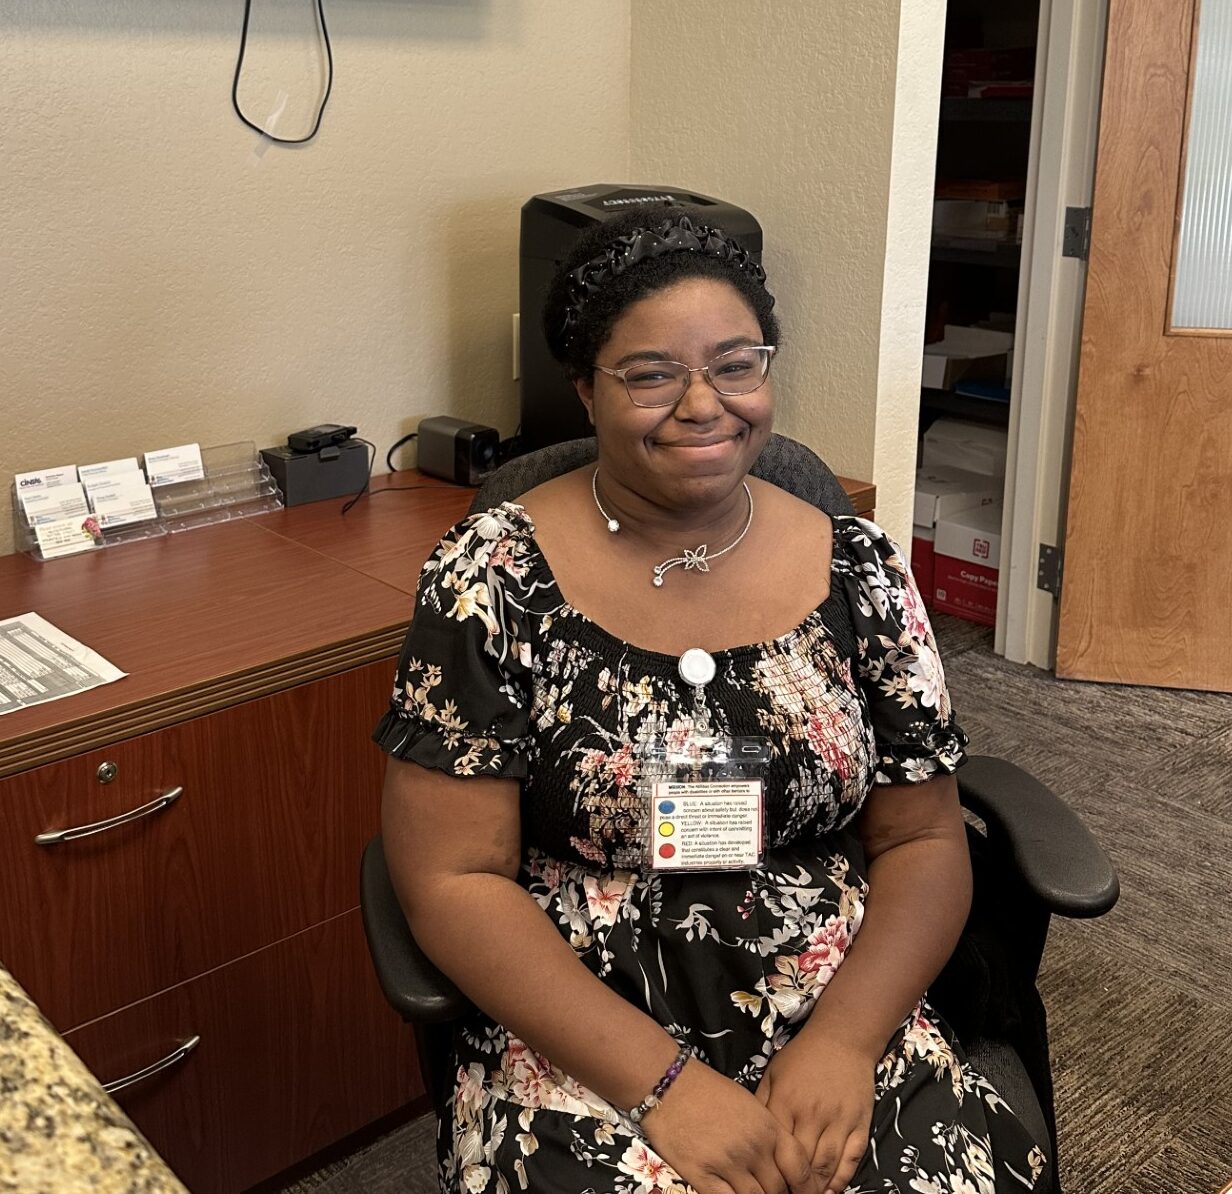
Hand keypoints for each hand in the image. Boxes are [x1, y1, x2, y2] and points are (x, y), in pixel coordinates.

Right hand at [642, 1058, 823, 1193]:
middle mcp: (753, 1148)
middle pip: (779, 1190)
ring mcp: (728, 1164)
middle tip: (775, 1192)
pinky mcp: (702, 1175)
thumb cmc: (710, 1091)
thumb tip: (781, 1164)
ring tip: (755, 1192)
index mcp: (768, 1128)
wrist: (671, 1083)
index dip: (807, 1188)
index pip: (800, 1169)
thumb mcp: (750, 1105)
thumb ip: (768, 1135)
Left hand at [753, 1031, 875, 1193]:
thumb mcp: (774, 1074)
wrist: (842, 1038)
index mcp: (786, 1102)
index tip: (766, 1184)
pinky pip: (851, 1160)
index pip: (775, 1148)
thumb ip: (761, 1103)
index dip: (771, 1172)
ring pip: (826, 1167)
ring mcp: (838, 1121)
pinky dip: (841, 1180)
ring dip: (816, 1188)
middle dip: (793, 1187)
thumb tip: (750, 1133)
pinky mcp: (860, 1124)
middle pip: (801, 1164)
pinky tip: (831, 1190)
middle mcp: (812, 1115)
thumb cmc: (802, 1057)